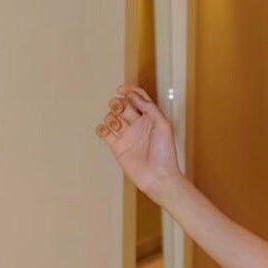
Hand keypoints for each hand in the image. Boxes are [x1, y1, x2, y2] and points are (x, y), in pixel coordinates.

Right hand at [95, 85, 180, 200]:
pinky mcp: (118, 147)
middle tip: (118, 109)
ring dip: (110, 116)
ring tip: (116, 124)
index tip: (121, 89)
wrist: (159, 177)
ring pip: (112, 118)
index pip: (138, 99)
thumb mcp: (163, 125)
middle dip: (117, 103)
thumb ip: (149, 108)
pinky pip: (105, 133)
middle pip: (123, 106)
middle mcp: (138, 126)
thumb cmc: (165, 153)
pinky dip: (101, 128)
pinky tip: (106, 130)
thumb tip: (133, 95)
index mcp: (151, 118)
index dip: (130, 91)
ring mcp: (127, 136)